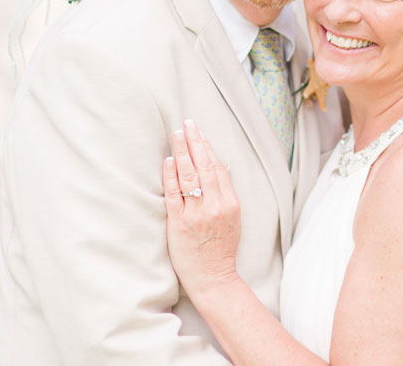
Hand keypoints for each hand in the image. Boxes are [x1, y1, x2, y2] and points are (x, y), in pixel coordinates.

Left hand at [162, 120, 241, 297]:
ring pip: (189, 176)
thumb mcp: (233, 218)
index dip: (208, 147)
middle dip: (195, 142)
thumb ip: (227, 193)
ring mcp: (196, 214)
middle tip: (187, 123)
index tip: (200, 132)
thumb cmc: (221, 248)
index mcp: (230, 203)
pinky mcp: (179, 224)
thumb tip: (221, 166)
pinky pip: (174, 195)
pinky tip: (168, 161)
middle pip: (204, 166)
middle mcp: (215, 205)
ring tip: (176, 135)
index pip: (218, 167)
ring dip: (182, 152)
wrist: (213, 278)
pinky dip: (171, 176)